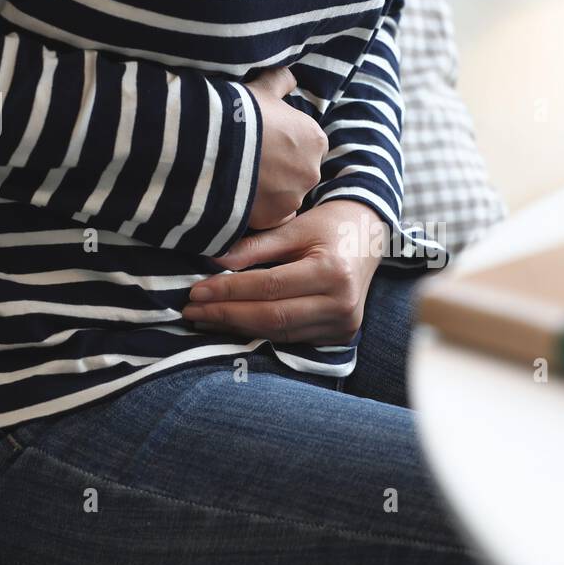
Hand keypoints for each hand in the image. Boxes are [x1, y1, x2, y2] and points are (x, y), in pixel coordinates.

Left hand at [183, 200, 385, 344]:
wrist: (372, 238)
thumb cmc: (331, 226)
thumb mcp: (295, 227)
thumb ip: (256, 246)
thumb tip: (213, 262)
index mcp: (332, 272)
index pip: (270, 287)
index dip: (229, 291)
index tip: (196, 291)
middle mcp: (342, 304)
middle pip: (273, 317)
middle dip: (227, 315)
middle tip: (191, 310)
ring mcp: (343, 325)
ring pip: (279, 333)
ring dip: (238, 327)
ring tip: (205, 318)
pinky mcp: (340, 335)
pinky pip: (291, 337)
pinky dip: (260, 332)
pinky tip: (234, 324)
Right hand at [244, 67, 327, 228]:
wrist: (212, 144)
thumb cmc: (240, 113)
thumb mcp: (261, 90)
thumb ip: (279, 82)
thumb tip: (290, 76)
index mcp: (315, 140)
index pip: (309, 147)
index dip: (287, 146)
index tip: (266, 144)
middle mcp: (311, 172)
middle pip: (297, 174)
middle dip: (279, 171)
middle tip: (251, 162)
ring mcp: (293, 198)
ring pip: (283, 197)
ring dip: (268, 192)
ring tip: (240, 179)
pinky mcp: (272, 218)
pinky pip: (268, 218)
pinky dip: (257, 210)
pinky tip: (239, 196)